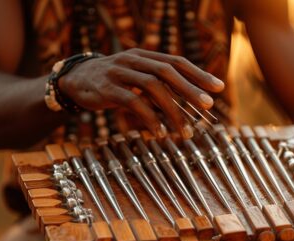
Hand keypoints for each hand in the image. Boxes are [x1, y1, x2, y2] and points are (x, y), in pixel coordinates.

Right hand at [58, 48, 224, 138]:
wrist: (75, 79)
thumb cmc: (113, 80)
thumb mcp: (137, 76)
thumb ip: (159, 84)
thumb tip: (189, 99)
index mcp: (145, 56)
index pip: (176, 61)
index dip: (198, 74)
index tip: (218, 87)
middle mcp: (134, 60)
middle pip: (168, 72)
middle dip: (190, 89)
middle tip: (208, 106)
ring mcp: (119, 73)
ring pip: (153, 87)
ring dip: (173, 110)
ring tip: (186, 131)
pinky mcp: (107, 89)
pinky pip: (133, 103)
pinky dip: (149, 119)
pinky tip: (159, 133)